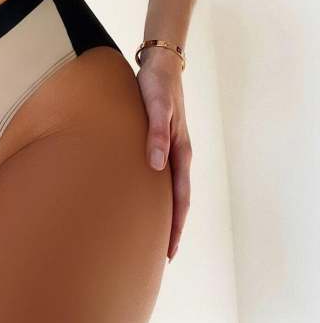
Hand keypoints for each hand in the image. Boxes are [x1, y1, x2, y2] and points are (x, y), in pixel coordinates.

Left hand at [136, 46, 191, 260]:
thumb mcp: (156, 105)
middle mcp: (177, 155)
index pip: (180, 198)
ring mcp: (169, 150)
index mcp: (180, 151)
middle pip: (177, 200)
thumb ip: (156, 132)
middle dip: (171, 228)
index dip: (175, 225)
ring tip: (151, 236)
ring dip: (164, 213)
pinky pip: (159, 176)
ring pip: (168, 190)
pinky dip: (155, 194)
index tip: (168, 251)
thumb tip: (157, 165)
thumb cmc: (156, 85)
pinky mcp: (158, 143)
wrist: (159, 65)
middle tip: (160, 257)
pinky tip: (141, 200)